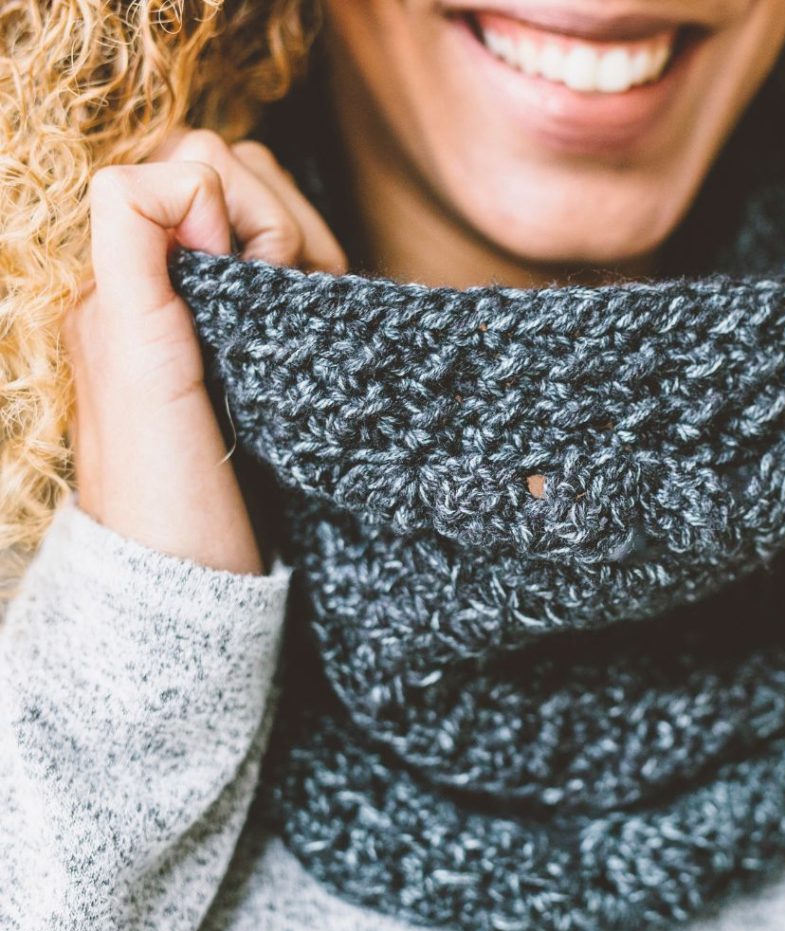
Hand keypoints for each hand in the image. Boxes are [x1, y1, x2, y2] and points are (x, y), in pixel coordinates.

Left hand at [66, 130, 346, 573]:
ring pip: (279, 217)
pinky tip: (311, 328)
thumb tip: (194, 177)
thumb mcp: (133, 352)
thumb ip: (132, 240)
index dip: (243, 204)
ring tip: (300, 312)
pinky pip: (298, 271)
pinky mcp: (261, 344)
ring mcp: (220, 312)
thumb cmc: (162, 481)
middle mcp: (173, 281)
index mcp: (130, 275)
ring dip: (304, 250)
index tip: (245, 275)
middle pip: (245, 177)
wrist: (197, 573)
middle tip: (280, 293)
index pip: (199, 162)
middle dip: (279, 223)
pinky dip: (315, 281)